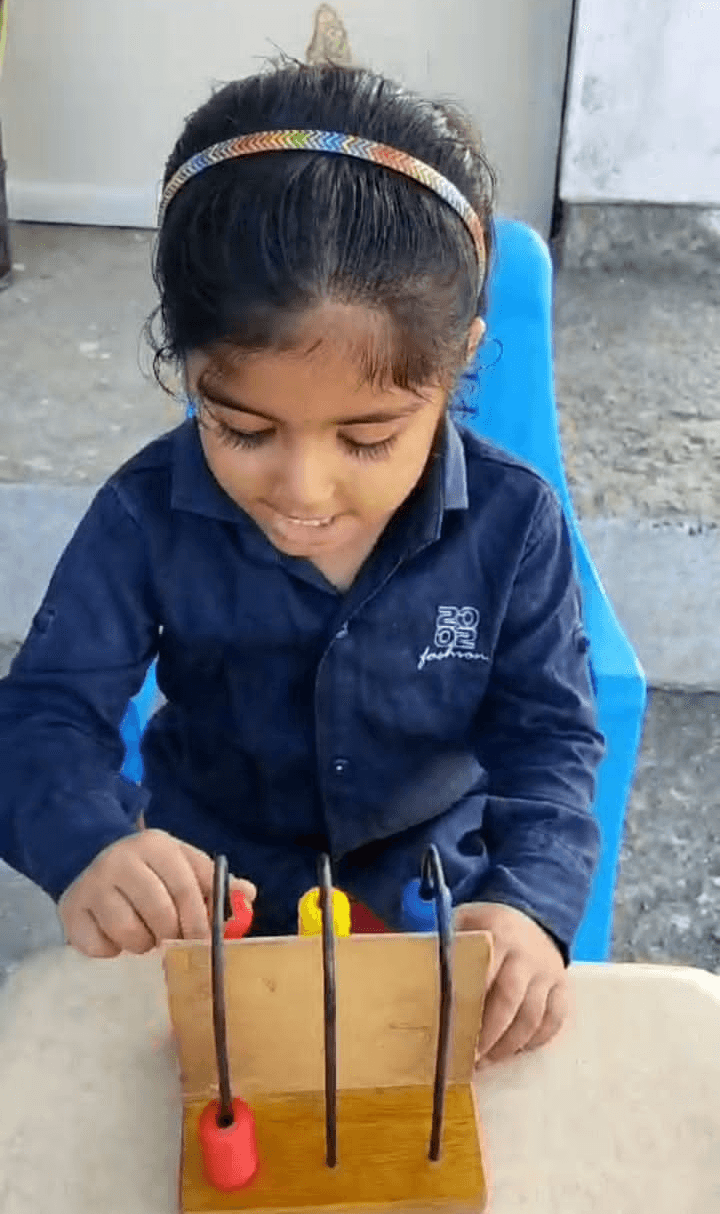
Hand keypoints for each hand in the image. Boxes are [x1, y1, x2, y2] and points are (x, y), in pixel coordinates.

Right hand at [58, 828, 255, 958]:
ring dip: (143, 945)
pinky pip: (98, 946)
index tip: (205, 942)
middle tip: (173, 942)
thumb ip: (215, 882)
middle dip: (172, 935)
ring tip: (145, 937)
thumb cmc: (150, 868)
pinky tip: (115, 938)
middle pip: (158, 912)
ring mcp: (93, 885)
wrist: (90, 856)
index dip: (200, 920)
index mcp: (156, 845)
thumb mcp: (182, 863)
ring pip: (127, 932)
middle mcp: (121, 861)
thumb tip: (248, 895)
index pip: (186, 887)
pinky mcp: (71, 910)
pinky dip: (112, 951)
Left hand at [455, 901, 568, 1064]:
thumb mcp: (465, 922)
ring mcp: (548, 973)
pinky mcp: (562, 987)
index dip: (468, 1007)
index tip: (453, 1033)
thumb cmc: (489, 925)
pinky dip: (536, 1041)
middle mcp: (526, 955)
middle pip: (510, 1001)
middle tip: (471, 1060)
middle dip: (490, 1035)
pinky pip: (554, 1021)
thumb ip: (447, 945)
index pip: (483, 975)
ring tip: (487, 1061)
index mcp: (498, 936)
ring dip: (509, 1045)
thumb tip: (415, 977)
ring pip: (533, 1018)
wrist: (533, 913)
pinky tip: (515, 1051)